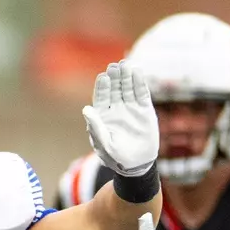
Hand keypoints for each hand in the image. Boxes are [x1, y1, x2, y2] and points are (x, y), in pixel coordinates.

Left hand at [82, 61, 158, 177]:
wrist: (136, 164)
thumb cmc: (116, 157)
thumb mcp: (104, 144)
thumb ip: (96, 127)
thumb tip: (86, 109)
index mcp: (103, 116)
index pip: (101, 97)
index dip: (102, 86)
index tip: (104, 77)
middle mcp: (116, 109)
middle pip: (114, 89)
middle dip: (114, 77)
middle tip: (115, 66)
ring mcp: (130, 108)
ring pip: (127, 88)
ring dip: (126, 76)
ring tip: (126, 65)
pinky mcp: (144, 109)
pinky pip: (141, 93)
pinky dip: (139, 82)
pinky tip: (138, 71)